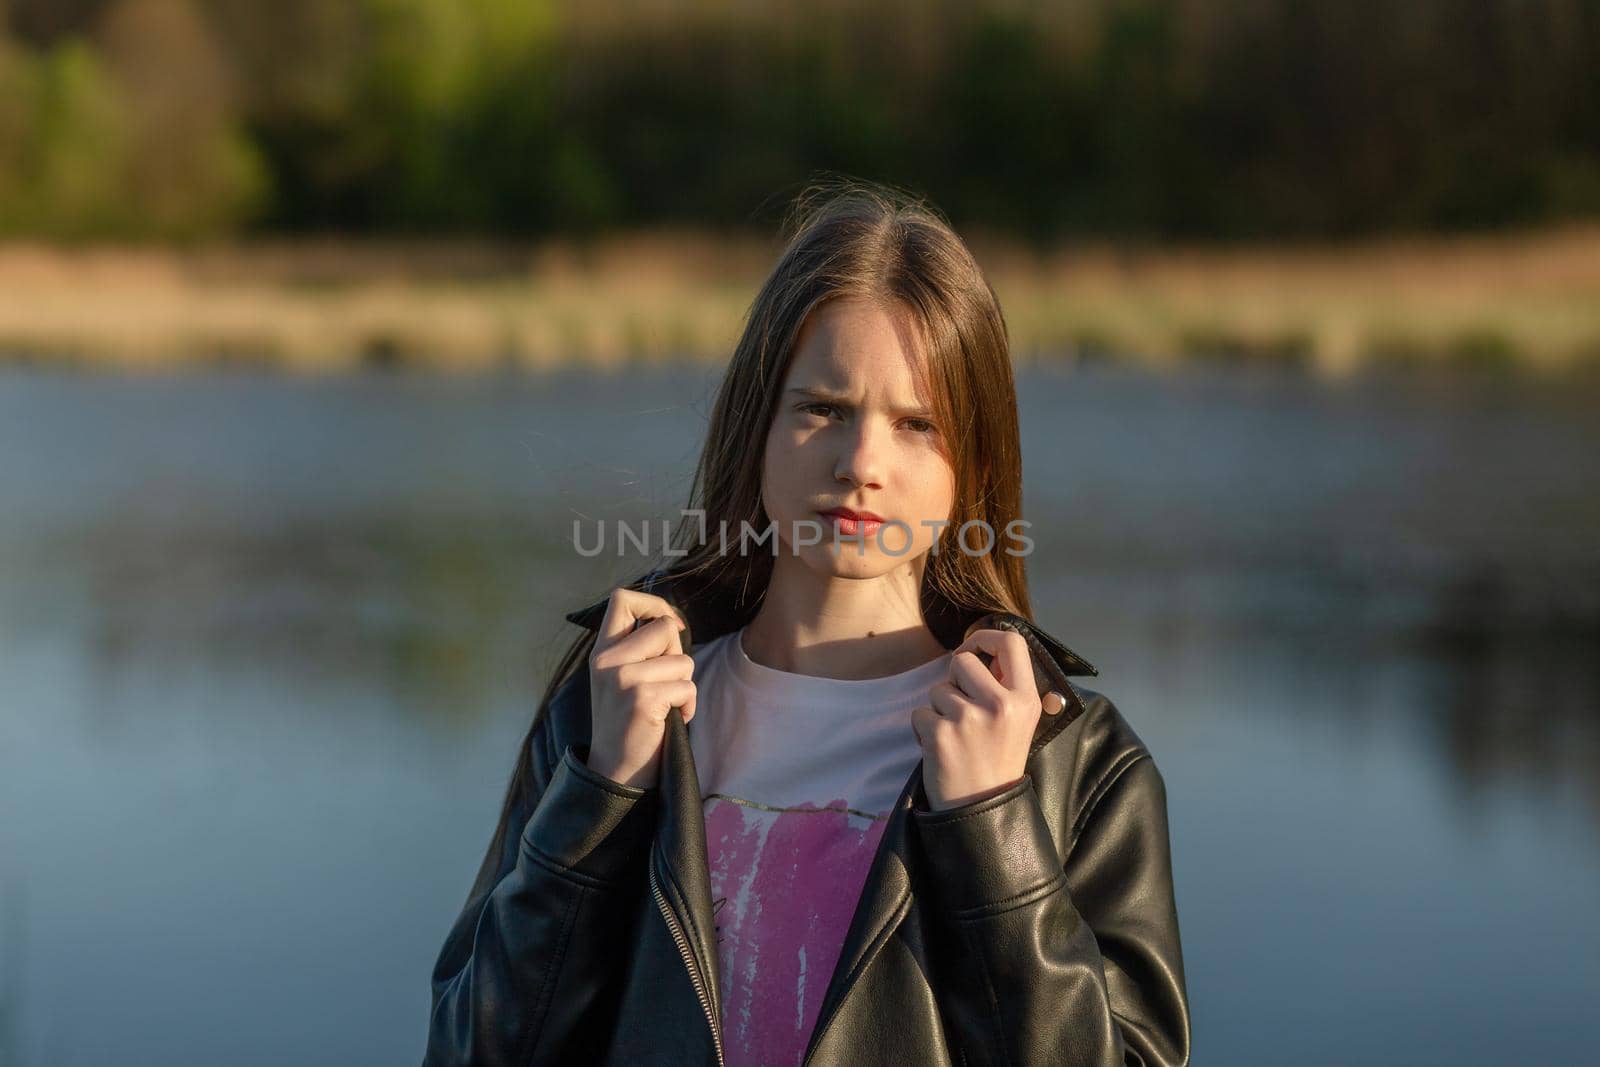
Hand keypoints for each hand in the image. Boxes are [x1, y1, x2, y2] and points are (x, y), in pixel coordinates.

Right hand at [584, 587, 696, 789]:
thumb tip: (674, 622)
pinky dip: (688, 706)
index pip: (622, 598)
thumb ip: (639, 649)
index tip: (667, 626)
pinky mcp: (642, 698)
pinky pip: (687, 687)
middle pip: (665, 626)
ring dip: (684, 685)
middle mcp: (607, 660)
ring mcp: (623, 679)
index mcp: (601, 651)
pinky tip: (670, 721)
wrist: (616, 773)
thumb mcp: (620, 678)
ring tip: (665, 706)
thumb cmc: (628, 724)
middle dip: (677, 653)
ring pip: (683, 660)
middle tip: (665, 682)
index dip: (653, 604)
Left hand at [911, 628, 1064, 811]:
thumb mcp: (1019, 722)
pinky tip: (942, 750)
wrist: (982, 811)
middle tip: (962, 709)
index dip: (987, 637)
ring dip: (940, 710)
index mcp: (1026, 699)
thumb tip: (980, 650)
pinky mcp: (940, 734)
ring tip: (957, 737)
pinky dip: (925, 730)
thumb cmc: (997, 762)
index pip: (1012, 642)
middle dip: (954, 681)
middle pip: (963, 661)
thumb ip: (1004, 687)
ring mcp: (969, 719)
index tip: (974, 648)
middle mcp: (1000, 705)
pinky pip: (920, 713)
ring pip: (938, 689)